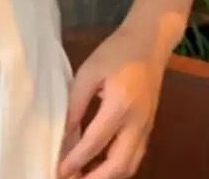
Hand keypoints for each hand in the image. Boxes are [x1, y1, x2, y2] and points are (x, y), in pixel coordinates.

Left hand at [56, 21, 172, 177]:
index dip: (77, 159)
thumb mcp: (89, 71)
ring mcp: (146, 128)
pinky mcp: (148, 128)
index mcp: (121, 106)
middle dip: (95, 178)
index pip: (96, 142)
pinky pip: (134, 156)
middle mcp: (137, 124)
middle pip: (119, 165)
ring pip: (130, 165)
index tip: (59, 170)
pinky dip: (117, 167)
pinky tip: (99, 165)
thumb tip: (64, 131)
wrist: (149, 43)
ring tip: (83, 177)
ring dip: (107, 176)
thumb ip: (76, 102)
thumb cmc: (116, 52)